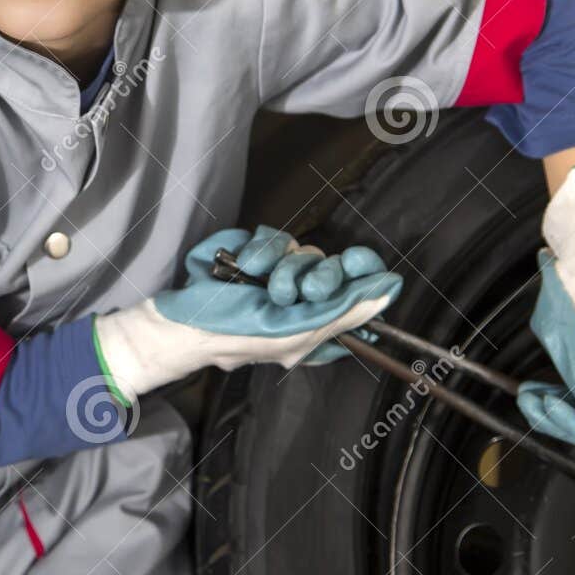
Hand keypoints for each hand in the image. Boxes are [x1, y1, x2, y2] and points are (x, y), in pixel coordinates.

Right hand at [226, 224, 396, 364]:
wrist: (186, 317)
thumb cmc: (236, 336)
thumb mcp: (297, 333)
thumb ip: (345, 312)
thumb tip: (388, 293)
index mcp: (319, 325)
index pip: (360, 293)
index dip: (365, 274)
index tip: (355, 265)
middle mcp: (304, 299)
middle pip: (335, 269)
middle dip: (318, 276)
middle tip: (301, 291)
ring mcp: (281, 274)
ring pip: (306, 252)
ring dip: (284, 267)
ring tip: (263, 284)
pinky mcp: (260, 253)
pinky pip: (277, 238)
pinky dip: (263, 250)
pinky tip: (246, 266)